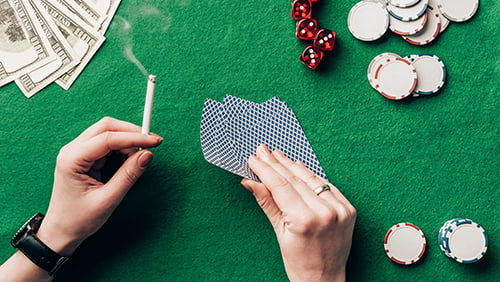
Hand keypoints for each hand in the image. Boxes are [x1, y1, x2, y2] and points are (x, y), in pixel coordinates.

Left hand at [36, 117, 162, 255]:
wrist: (61, 232)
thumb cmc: (79, 219)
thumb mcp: (108, 200)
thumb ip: (128, 175)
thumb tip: (147, 154)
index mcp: (72, 159)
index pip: (108, 138)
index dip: (134, 137)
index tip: (155, 141)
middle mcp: (72, 150)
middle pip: (106, 127)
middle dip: (131, 133)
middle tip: (153, 143)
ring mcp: (77, 152)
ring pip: (107, 132)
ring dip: (127, 141)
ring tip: (140, 158)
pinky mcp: (85, 157)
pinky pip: (107, 144)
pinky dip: (122, 148)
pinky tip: (129, 161)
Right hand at [241, 144, 355, 281]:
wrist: (324, 278)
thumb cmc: (298, 262)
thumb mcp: (279, 232)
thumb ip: (267, 202)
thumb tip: (250, 182)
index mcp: (305, 220)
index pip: (280, 186)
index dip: (265, 170)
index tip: (254, 159)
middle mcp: (326, 212)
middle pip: (295, 180)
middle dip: (276, 163)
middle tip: (262, 151)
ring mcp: (340, 210)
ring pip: (312, 179)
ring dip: (293, 166)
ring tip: (277, 155)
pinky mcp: (348, 209)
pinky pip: (326, 186)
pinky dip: (312, 176)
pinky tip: (299, 166)